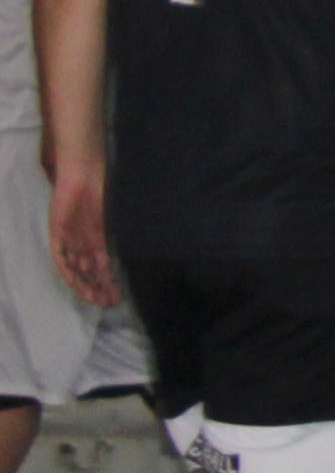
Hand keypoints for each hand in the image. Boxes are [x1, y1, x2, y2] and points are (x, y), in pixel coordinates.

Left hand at [51, 171, 110, 308]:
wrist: (84, 168)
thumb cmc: (104, 184)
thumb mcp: (117, 212)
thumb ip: (120, 232)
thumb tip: (138, 250)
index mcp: (99, 234)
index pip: (102, 264)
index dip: (109, 281)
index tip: (119, 297)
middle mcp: (84, 239)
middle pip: (89, 270)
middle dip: (99, 288)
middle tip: (109, 303)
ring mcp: (70, 236)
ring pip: (76, 267)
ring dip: (84, 283)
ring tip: (95, 298)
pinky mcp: (58, 230)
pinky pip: (60, 255)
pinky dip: (67, 268)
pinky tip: (75, 281)